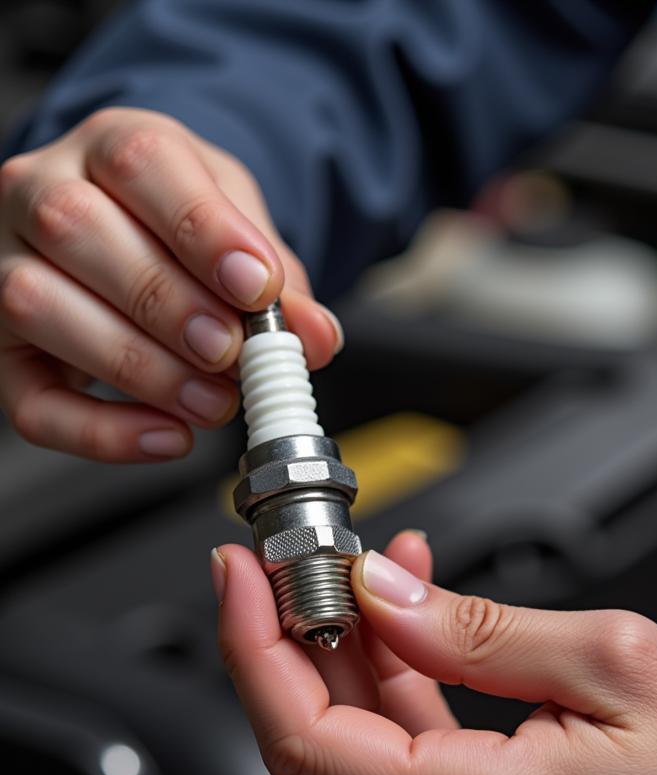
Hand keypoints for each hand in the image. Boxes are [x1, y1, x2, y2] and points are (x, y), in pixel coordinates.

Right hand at [0, 107, 341, 460]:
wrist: (140, 242)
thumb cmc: (187, 233)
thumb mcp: (245, 236)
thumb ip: (282, 285)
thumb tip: (316, 337)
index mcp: (112, 147)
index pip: (141, 164)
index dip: (203, 230)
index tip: (256, 286)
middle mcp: (39, 193)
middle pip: (76, 229)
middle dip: (167, 303)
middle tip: (230, 352)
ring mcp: (5, 265)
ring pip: (37, 305)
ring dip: (136, 365)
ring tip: (211, 400)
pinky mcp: (2, 350)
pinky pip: (30, 401)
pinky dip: (101, 433)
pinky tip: (168, 437)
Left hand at [214, 533, 656, 774]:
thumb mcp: (619, 659)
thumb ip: (481, 631)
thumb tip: (385, 595)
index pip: (310, 744)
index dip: (257, 649)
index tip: (242, 579)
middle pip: (330, 749)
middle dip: (312, 640)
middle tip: (320, 558)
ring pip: (372, 761)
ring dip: (366, 665)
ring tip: (390, 580)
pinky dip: (408, 705)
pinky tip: (425, 641)